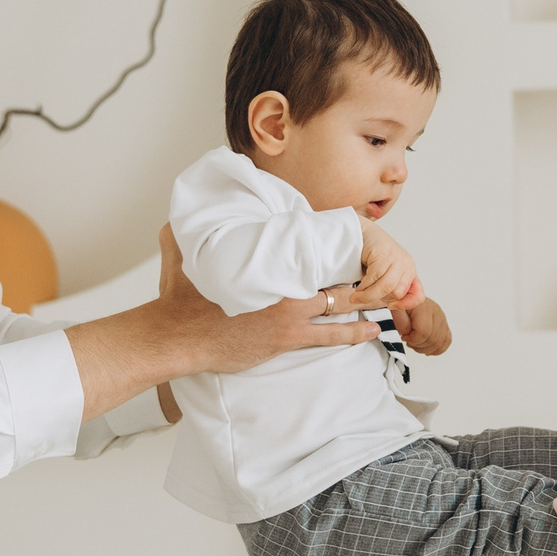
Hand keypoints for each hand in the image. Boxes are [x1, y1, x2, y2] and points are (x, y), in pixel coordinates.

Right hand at [158, 225, 375, 376]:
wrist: (179, 336)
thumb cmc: (181, 299)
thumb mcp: (181, 255)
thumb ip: (183, 233)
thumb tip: (172, 217)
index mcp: (266, 261)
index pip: (309, 249)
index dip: (331, 247)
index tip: (348, 244)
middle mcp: (283, 284)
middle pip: (330, 273)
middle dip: (355, 272)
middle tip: (377, 270)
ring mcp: (288, 313)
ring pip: (336, 302)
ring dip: (361, 300)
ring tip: (384, 298)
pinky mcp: (287, 338)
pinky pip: (329, 335)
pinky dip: (352, 332)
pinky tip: (371, 330)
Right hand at [353, 216, 420, 311]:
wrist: (360, 233)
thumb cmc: (371, 254)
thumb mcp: (386, 274)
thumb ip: (391, 288)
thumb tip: (392, 305)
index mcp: (410, 271)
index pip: (418, 296)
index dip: (406, 305)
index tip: (390, 306)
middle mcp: (406, 264)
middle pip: (398, 294)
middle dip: (379, 299)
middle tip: (366, 298)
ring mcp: (396, 259)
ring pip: (385, 288)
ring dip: (367, 296)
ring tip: (356, 297)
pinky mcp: (384, 255)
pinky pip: (374, 278)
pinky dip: (363, 287)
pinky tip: (357, 288)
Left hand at [392, 294, 451, 355]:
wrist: (407, 299)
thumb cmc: (402, 308)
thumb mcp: (396, 313)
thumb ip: (401, 323)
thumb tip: (408, 333)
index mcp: (423, 307)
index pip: (424, 332)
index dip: (413, 339)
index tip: (404, 337)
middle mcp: (436, 311)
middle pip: (433, 339)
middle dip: (419, 345)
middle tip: (409, 342)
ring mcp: (442, 318)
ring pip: (440, 342)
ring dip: (426, 348)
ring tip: (416, 344)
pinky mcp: (444, 324)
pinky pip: (447, 340)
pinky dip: (437, 348)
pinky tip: (427, 348)